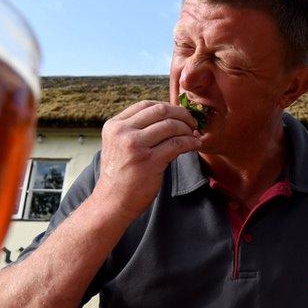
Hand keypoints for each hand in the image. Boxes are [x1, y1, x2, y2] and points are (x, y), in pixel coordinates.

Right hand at [93, 101, 200, 219]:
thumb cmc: (119, 175)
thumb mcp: (118, 145)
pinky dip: (190, 142)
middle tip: (192, 122)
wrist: (112, 202)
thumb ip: (135, 130)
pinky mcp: (149, 161)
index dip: (167, 107)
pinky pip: (177, 144)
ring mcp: (135, 146)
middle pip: (160, 111)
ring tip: (194, 135)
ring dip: (188, 129)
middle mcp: (123, 132)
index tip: (179, 115)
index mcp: (114, 125)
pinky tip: (195, 145)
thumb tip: (169, 118)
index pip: (146, 105)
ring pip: (171, 126)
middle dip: (181, 114)